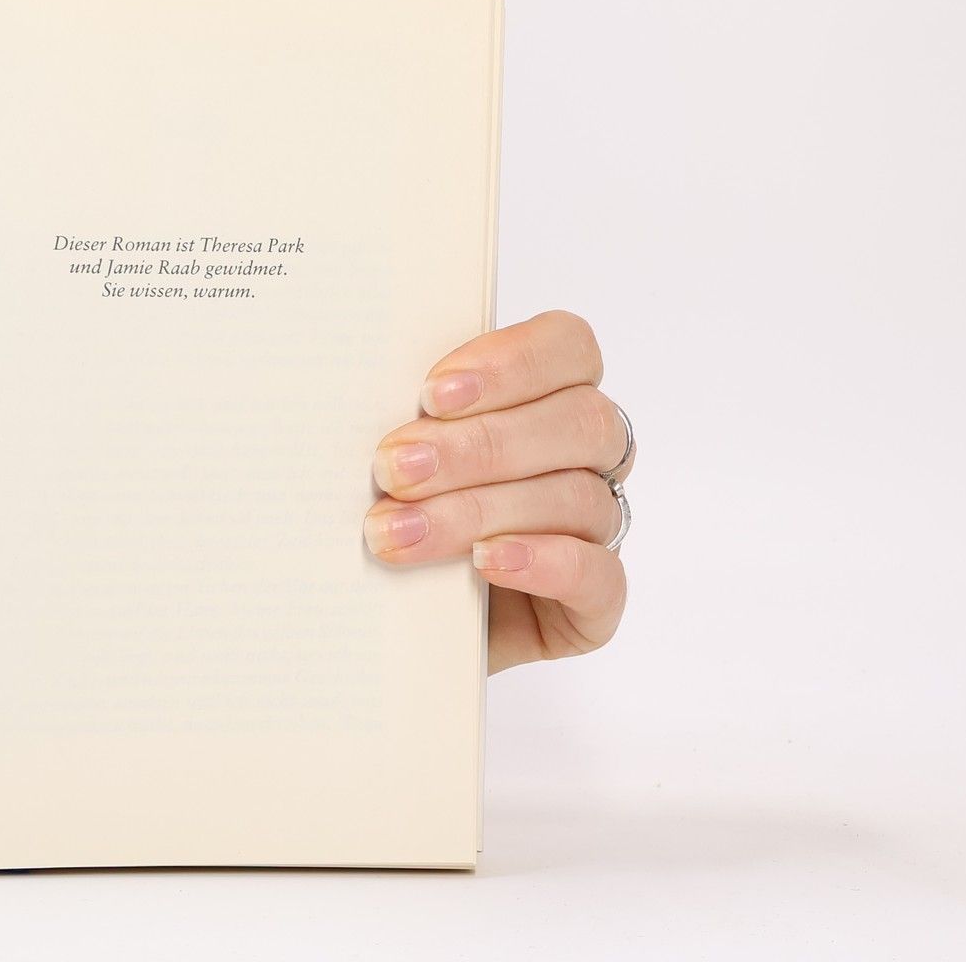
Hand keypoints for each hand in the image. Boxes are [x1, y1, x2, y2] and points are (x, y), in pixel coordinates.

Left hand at [363, 309, 629, 670]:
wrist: (392, 619)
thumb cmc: (396, 509)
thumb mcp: (399, 451)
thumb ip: (411, 414)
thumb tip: (367, 386)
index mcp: (548, 393)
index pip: (568, 346)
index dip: (512, 363)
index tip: (431, 393)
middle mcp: (583, 454)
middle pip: (578, 422)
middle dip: (479, 445)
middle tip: (395, 469)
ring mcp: (594, 528)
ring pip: (576, 496)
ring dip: (478, 510)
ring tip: (399, 532)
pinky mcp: (594, 604)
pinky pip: (598, 575)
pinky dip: (541, 561)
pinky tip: (486, 561)